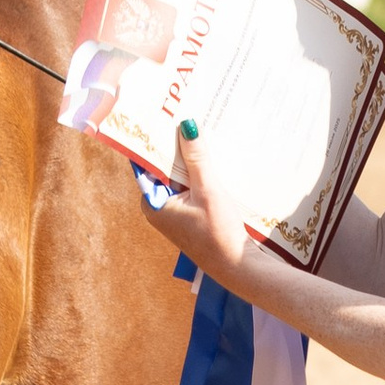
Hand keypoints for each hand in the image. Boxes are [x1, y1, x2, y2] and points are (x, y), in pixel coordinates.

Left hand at [130, 120, 252, 289]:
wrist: (237, 266)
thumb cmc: (219, 232)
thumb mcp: (208, 190)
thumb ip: (196, 158)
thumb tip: (186, 126)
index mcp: (152, 203)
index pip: (147, 164)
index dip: (156, 141)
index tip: (164, 118)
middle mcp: (158, 208)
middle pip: (163, 169)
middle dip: (175, 148)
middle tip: (185, 118)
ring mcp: (174, 213)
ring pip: (179, 178)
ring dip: (190, 161)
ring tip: (200, 133)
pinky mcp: (189, 216)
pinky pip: (189, 188)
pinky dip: (198, 175)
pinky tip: (211, 160)